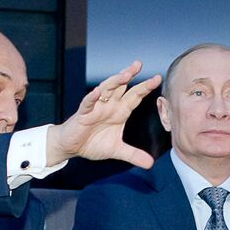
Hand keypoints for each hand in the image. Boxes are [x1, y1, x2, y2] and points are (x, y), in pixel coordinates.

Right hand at [45, 61, 161, 167]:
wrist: (72, 147)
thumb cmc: (92, 143)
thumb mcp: (117, 150)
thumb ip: (133, 155)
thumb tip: (150, 164)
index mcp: (120, 111)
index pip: (135, 96)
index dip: (145, 88)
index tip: (157, 79)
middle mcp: (109, 106)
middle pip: (121, 87)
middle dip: (129, 75)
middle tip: (138, 65)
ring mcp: (96, 108)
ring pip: (106, 90)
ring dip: (114, 82)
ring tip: (125, 75)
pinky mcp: (83, 114)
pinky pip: (88, 103)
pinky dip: (92, 98)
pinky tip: (98, 92)